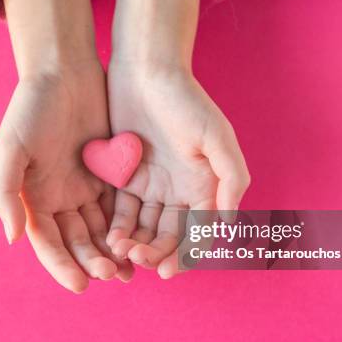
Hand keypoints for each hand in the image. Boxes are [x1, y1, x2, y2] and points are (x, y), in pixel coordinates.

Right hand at [0, 63, 132, 292]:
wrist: (63, 73)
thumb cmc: (30, 108)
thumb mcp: (10, 147)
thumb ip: (6, 192)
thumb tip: (11, 238)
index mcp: (34, 197)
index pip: (48, 241)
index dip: (62, 265)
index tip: (81, 285)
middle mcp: (59, 197)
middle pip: (76, 240)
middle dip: (93, 261)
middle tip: (112, 276)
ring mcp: (85, 186)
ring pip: (100, 228)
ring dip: (112, 251)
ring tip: (129, 271)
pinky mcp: (109, 173)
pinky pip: (119, 205)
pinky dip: (127, 225)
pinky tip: (141, 240)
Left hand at [105, 63, 250, 278]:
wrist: (146, 71)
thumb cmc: (186, 101)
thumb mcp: (216, 137)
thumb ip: (230, 180)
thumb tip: (228, 225)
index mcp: (205, 186)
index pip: (197, 232)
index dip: (185, 255)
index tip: (169, 270)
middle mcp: (179, 191)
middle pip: (168, 235)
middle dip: (156, 252)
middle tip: (140, 260)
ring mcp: (151, 186)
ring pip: (143, 227)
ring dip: (135, 243)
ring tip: (123, 251)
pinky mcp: (124, 178)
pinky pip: (121, 210)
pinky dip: (118, 226)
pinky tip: (111, 238)